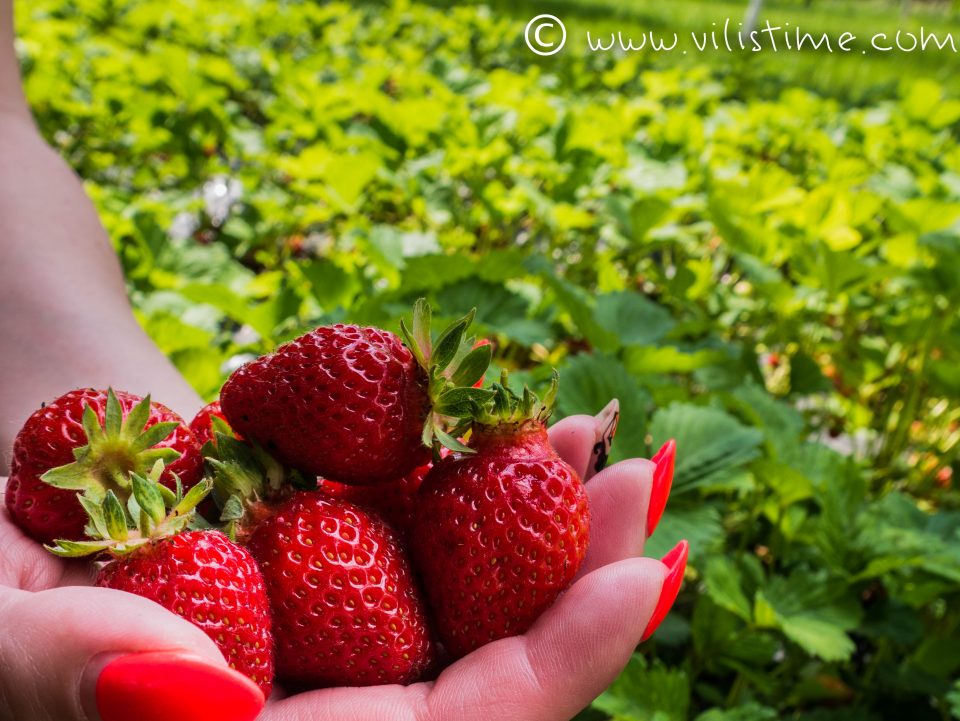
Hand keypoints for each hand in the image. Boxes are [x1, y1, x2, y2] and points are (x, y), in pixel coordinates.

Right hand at [0, 405, 683, 720]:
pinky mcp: (327, 540)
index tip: (640, 588)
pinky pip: (421, 520)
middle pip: (472, 676)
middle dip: (576, 594)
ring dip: (550, 523)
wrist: (10, 441)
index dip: (534, 687)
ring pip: (463, 595)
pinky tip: (534, 423)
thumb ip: (56, 666)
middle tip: (648, 496)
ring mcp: (323, 615)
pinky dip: (479, 473)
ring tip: (614, 451)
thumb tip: (193, 690)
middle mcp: (304, 694)